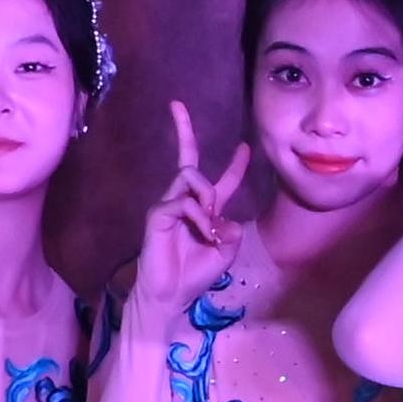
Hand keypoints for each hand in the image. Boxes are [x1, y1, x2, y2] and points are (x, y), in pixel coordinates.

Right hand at [132, 101, 251, 319]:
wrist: (171, 297)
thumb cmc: (195, 276)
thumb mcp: (226, 252)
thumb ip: (231, 231)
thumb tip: (224, 217)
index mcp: (204, 211)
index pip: (221, 182)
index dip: (235, 165)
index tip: (245, 147)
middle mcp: (185, 202)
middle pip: (188, 160)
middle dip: (184, 130)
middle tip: (176, 104)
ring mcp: (169, 206)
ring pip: (190, 177)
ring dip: (207, 198)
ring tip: (208, 226)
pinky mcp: (157, 215)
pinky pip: (183, 202)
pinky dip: (198, 216)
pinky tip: (201, 233)